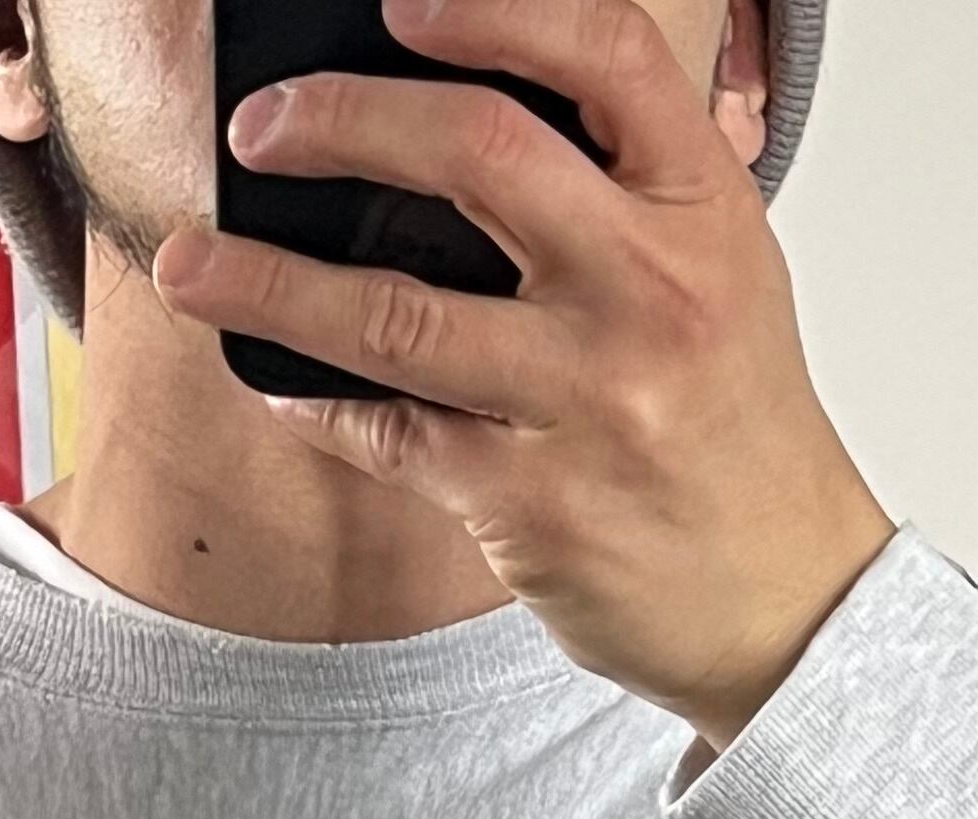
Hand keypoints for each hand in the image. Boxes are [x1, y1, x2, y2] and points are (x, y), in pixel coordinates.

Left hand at [152, 0, 896, 752]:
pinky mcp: (529, 506)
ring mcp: (586, 403)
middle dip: (342, 121)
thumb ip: (622, 190)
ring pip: (392, 313)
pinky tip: (273, 376)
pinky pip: (389, 434)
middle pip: (476, 152)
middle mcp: (650, 294)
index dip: (490, 9)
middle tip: (261, 127)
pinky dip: (316, 401)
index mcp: (704, 211)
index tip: (396, 3)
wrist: (786, 600)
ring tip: (191, 263)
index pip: (604, 54)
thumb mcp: (720, 272)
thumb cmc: (735, 427)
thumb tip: (461, 116)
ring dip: (267, 280)